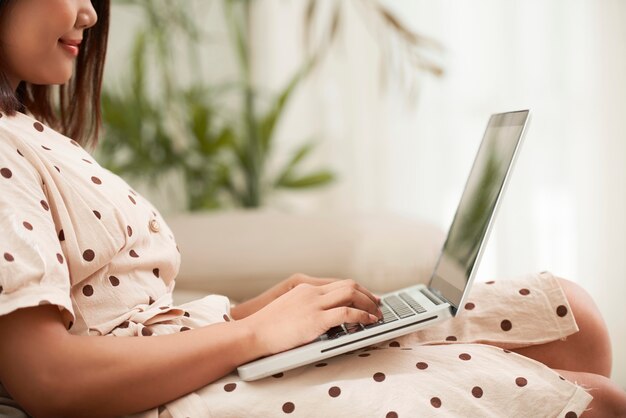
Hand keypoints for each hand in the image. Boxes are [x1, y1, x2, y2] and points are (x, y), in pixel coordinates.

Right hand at [240, 279, 382, 355]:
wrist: (252, 332)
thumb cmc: (266, 327)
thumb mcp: (288, 309)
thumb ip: (305, 308)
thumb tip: (323, 317)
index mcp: (305, 288)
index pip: (338, 283)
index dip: (357, 290)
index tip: (367, 297)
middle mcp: (311, 292)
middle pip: (348, 285)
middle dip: (367, 294)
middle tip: (378, 304)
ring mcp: (314, 305)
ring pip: (351, 294)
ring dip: (368, 303)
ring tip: (377, 314)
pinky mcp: (315, 320)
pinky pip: (347, 313)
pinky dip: (362, 316)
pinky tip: (368, 321)